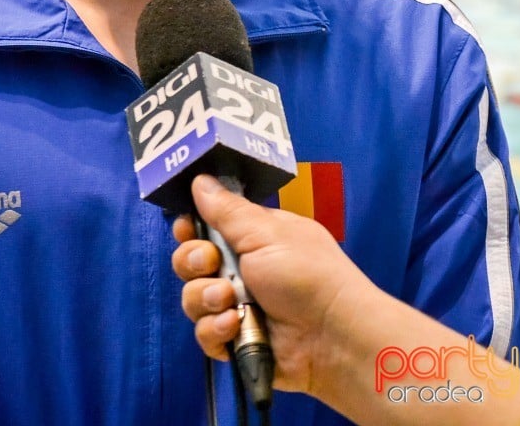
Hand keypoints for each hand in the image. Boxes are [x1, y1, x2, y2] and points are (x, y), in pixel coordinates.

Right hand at [172, 174, 372, 398]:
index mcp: (252, 236)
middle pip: (191, 260)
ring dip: (206, 297)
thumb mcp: (266, 233)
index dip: (191, 227)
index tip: (187, 228)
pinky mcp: (235, 340)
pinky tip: (234, 326)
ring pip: (193, 298)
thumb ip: (228, 210)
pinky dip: (215, 330)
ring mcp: (237, 305)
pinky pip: (205, 333)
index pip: (207, 226)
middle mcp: (241, 268)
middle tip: (212, 263)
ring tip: (231, 301)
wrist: (332, 337)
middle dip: (194, 261)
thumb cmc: (306, 273)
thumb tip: (200, 178)